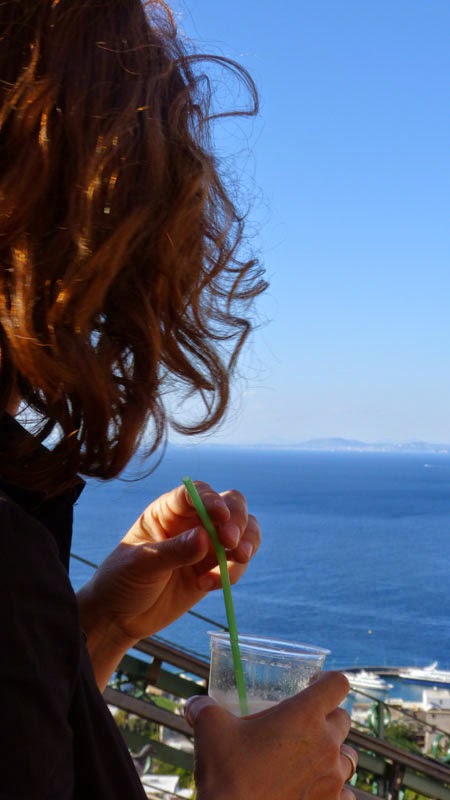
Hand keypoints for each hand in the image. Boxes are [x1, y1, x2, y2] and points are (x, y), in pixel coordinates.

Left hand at [78, 481, 259, 646]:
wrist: (119, 616)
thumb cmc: (121, 581)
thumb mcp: (142, 564)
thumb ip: (174, 551)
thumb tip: (205, 538)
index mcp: (169, 510)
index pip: (197, 493)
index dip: (212, 500)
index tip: (221, 517)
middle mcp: (192, 522)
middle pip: (230, 505)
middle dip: (238, 520)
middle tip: (232, 543)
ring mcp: (207, 545)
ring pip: (243, 530)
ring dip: (248, 543)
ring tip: (237, 559)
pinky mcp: (214, 569)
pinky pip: (238, 562)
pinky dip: (233, 572)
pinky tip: (207, 585)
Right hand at [185, 671, 357, 799]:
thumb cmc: (227, 774)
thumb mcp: (210, 730)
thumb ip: (204, 709)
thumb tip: (194, 703)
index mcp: (304, 715)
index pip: (338, 683)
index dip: (327, 680)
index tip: (313, 684)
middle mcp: (326, 744)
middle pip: (344, 719)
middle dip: (328, 718)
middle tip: (304, 725)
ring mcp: (333, 779)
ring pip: (349, 757)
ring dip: (334, 754)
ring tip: (310, 760)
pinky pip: (347, 793)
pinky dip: (335, 790)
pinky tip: (313, 790)